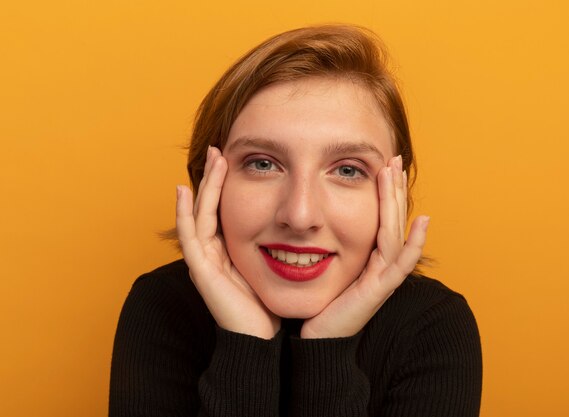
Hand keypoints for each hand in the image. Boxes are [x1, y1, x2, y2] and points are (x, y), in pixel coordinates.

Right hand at [176, 147, 280, 338]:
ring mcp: (205, 261)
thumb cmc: (270, 305)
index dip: (226, 184)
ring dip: (205, 185)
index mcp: (230, 251)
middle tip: (220, 149)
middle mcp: (214, 253)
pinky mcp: (201, 271)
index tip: (236, 158)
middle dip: (215, 177)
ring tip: (213, 158)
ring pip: (200, 214)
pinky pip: (190, 236)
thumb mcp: (277, 266)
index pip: (225, 209)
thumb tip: (304, 225)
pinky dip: (183, 212)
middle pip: (210, 206)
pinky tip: (182, 190)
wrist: (262, 340)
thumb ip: (280, 245)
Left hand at [300, 155, 428, 338]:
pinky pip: (400, 263)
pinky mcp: (378, 290)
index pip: (378, 216)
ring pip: (395, 232)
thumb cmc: (316, 302)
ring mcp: (381, 276)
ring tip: (398, 174)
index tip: (382, 162)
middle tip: (395, 157)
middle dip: (393, 187)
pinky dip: (415, 243)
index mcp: (365, 256)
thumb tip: (303, 217)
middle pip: (391, 218)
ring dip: (397, 202)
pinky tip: (423, 221)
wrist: (316, 339)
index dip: (383, 190)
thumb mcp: (318, 263)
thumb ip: (319, 241)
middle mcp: (378, 264)